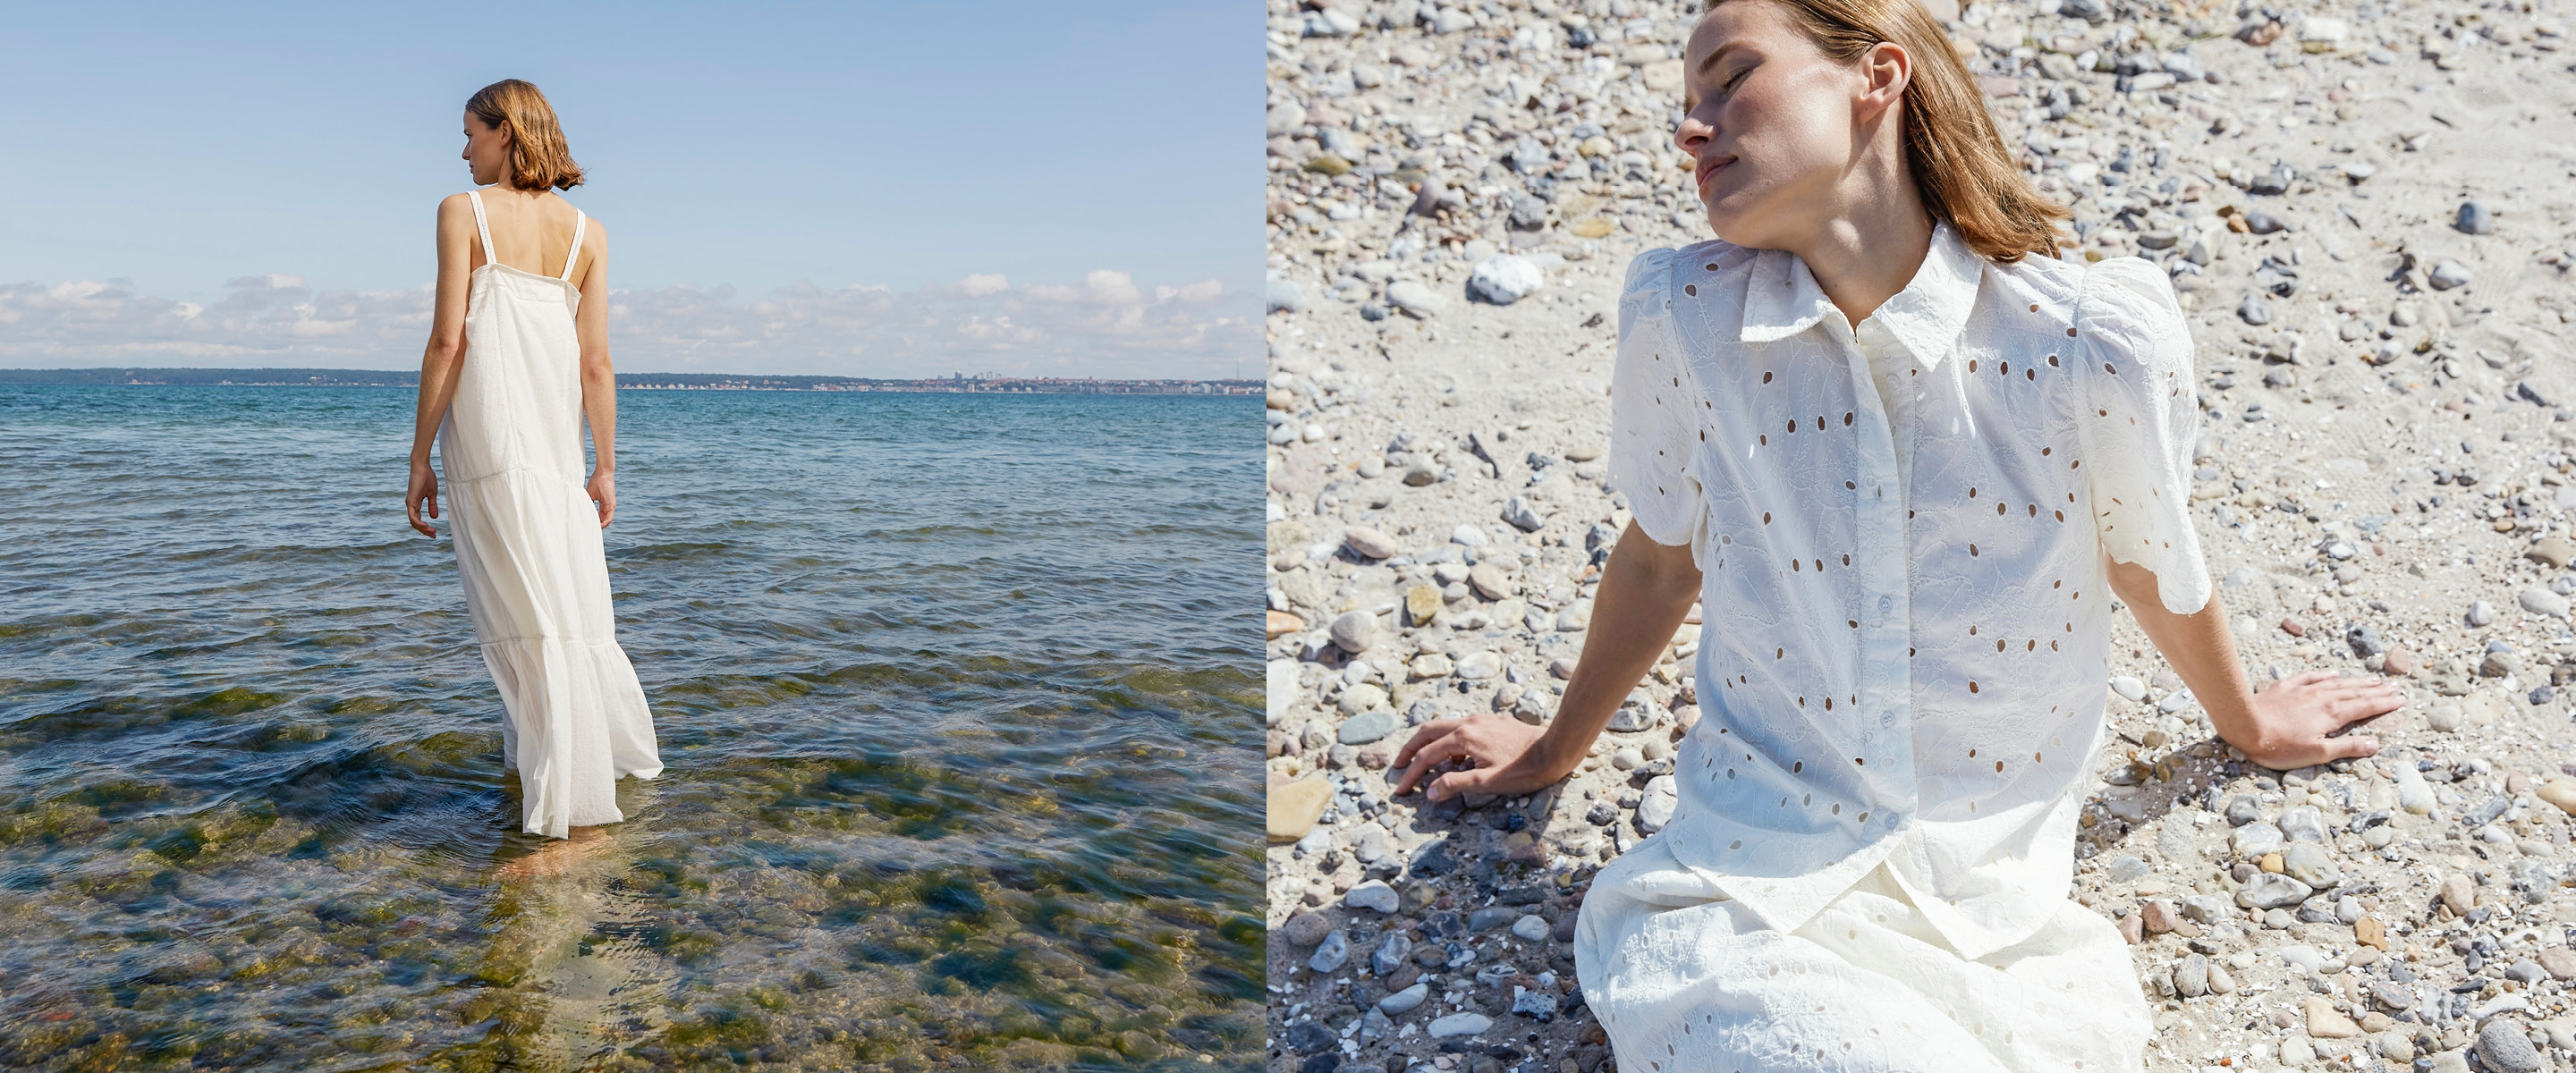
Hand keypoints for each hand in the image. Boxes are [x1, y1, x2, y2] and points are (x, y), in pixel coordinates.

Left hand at [407, 460, 439, 536]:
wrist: (422, 467)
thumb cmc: (427, 477)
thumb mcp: (432, 494)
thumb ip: (432, 506)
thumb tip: (434, 517)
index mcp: (415, 503)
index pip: (418, 520)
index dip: (425, 528)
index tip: (434, 532)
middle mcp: (411, 505)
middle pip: (415, 523)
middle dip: (424, 531)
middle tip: (434, 535)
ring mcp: (410, 503)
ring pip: (413, 522)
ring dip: (422, 529)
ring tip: (432, 532)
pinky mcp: (411, 501)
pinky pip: (413, 516)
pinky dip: (419, 523)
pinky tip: (426, 526)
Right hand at [587, 470, 615, 527]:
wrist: (602, 474)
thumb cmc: (596, 482)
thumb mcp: (589, 495)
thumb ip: (587, 503)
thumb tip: (580, 510)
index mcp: (603, 505)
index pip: (599, 517)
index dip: (594, 522)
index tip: (587, 525)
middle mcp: (608, 507)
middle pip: (603, 521)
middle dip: (596, 526)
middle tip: (588, 531)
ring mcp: (610, 506)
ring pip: (606, 521)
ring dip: (600, 526)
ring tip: (592, 531)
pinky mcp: (611, 505)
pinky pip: (609, 518)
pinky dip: (603, 523)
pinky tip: (598, 526)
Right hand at [1390, 715, 1566, 801]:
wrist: (1555, 749)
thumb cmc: (1525, 770)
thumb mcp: (1488, 782)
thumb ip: (1456, 784)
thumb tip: (1429, 792)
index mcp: (1464, 738)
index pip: (1427, 756)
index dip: (1412, 774)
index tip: (1402, 791)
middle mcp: (1468, 723)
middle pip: (1427, 731)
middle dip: (1410, 749)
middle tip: (1398, 766)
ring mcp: (1479, 720)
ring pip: (1443, 727)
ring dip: (1427, 743)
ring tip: (1419, 761)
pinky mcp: (1490, 723)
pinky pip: (1458, 729)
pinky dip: (1445, 741)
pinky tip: (1452, 758)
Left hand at [2233, 670, 2403, 768]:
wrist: (2243, 725)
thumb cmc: (2279, 746)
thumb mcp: (2317, 753)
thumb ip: (2347, 748)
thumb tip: (2375, 744)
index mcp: (2332, 714)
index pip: (2366, 706)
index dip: (2385, 703)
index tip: (2401, 699)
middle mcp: (2321, 698)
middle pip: (2355, 692)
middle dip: (2377, 690)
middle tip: (2395, 686)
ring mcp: (2303, 691)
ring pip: (2336, 683)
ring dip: (2356, 681)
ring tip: (2373, 679)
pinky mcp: (2284, 688)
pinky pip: (2309, 677)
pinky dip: (2323, 674)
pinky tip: (2331, 672)